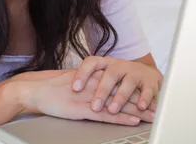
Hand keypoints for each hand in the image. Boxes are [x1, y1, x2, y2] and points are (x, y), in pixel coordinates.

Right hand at [18, 69, 154, 125]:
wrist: (35, 90)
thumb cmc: (53, 88)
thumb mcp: (75, 81)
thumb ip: (90, 83)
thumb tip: (102, 87)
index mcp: (94, 76)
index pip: (121, 83)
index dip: (137, 90)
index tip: (151, 96)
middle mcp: (95, 85)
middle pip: (125, 93)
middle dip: (143, 101)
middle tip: (160, 108)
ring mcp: (90, 97)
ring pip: (118, 104)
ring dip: (138, 110)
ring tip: (153, 116)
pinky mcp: (83, 109)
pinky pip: (105, 114)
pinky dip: (120, 117)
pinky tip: (132, 120)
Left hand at [72, 56, 162, 113]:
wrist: (147, 73)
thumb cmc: (121, 76)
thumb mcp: (104, 75)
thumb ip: (91, 81)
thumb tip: (68, 90)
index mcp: (106, 63)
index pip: (92, 63)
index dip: (83, 74)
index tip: (75, 88)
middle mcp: (120, 65)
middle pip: (110, 75)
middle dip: (102, 91)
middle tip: (94, 106)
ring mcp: (135, 72)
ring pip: (128, 82)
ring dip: (120, 97)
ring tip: (113, 109)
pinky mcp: (150, 81)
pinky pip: (147, 90)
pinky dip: (144, 99)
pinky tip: (140, 106)